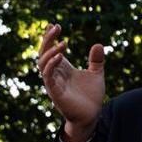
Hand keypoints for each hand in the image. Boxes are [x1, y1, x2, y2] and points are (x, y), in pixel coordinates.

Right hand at [36, 23, 104, 141]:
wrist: (91, 115)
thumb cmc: (90, 96)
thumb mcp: (96, 74)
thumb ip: (96, 60)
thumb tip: (98, 44)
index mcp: (63, 69)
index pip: (51, 51)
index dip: (50, 38)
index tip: (53, 25)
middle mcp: (55, 74)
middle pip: (44, 54)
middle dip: (48, 40)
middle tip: (55, 27)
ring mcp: (53, 83)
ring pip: (43, 64)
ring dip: (50, 52)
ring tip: (63, 42)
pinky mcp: (56, 93)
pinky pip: (48, 77)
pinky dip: (51, 66)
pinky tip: (60, 56)